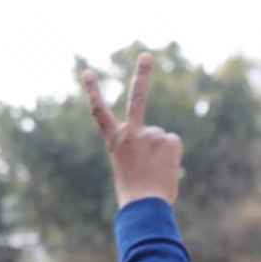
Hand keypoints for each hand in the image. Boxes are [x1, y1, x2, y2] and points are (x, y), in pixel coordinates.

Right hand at [82, 53, 183, 208]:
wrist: (144, 206)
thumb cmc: (134, 194)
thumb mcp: (129, 168)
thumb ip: (140, 148)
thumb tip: (164, 138)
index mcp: (114, 141)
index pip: (99, 112)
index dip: (93, 91)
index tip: (88, 71)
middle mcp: (130, 133)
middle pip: (136, 98)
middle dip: (141, 75)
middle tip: (147, 55)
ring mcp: (150, 133)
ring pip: (161, 137)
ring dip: (161, 153)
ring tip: (155, 172)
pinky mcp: (168, 139)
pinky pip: (172, 143)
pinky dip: (171, 156)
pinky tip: (164, 169)